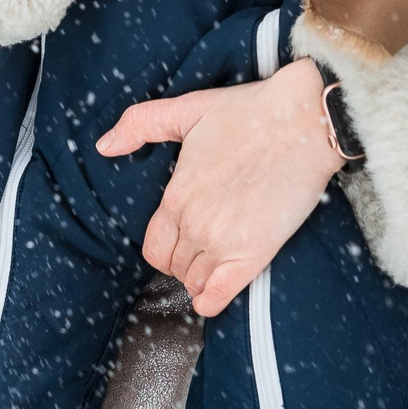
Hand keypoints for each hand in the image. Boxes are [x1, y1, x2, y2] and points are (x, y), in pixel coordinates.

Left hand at [96, 60, 345, 316]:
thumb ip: (140, 124)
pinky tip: (216, 290)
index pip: (154, 247)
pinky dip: (211, 300)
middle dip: (186, 259)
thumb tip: (104, 146)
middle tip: (207, 243)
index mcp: (176, 195)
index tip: (183, 237)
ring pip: (194, 282)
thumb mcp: (187, 108)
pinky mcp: (253, 254)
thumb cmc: (251, 112)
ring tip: (219, 258)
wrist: (304, 121)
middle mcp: (193, 224)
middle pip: (174, 266)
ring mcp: (222, 242)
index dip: (166, 246)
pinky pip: (218, 297)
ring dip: (202, 275)